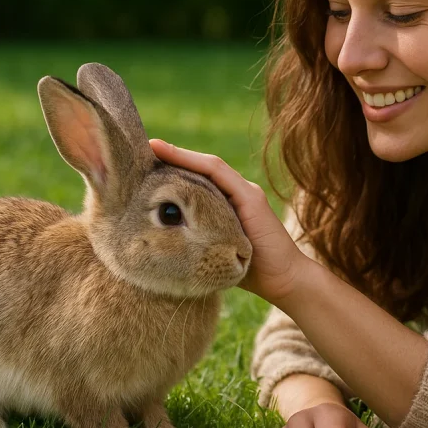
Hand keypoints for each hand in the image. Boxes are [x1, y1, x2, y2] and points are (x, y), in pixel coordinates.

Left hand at [149, 140, 310, 303]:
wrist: (283, 280)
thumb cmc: (250, 272)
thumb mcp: (215, 252)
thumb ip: (199, 240)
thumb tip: (165, 243)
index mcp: (229, 203)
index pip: (200, 178)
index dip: (175, 167)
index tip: (146, 163)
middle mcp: (239, 192)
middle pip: (202, 168)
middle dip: (173, 156)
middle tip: (144, 148)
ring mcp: (246, 192)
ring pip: (209, 166)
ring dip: (181, 154)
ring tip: (154, 147)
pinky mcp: (251, 198)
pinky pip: (219, 174)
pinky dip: (196, 163)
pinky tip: (175, 157)